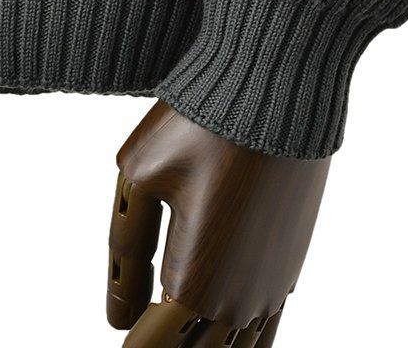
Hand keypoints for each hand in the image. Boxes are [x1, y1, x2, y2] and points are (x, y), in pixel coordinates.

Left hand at [106, 101, 330, 345]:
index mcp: (194, 283)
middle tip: (143, 326)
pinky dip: (235, 340)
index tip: (119, 332)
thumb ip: (124, 251)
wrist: (281, 85)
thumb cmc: (204, 121)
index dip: (130, 346)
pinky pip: (263, 330)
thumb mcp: (140, 174)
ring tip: (173, 331)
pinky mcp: (290, 263)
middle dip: (162, 343)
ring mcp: (271, 285)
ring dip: (199, 345)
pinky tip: (215, 330)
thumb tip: (118, 316)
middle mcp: (238, 298)